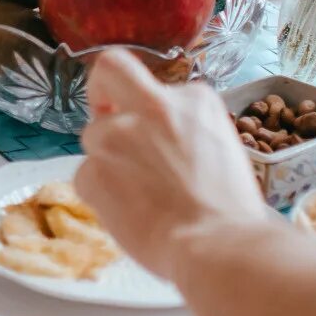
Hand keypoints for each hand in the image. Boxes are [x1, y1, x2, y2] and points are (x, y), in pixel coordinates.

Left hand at [72, 50, 270, 279]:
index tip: (142, 122)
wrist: (218, 244)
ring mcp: (118, 136)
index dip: (143, 105)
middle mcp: (152, 106)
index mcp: (193, 99)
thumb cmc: (230, 210)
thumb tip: (160, 141)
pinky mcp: (93, 171)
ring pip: (95, 138)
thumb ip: (184, 131)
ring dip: (107, 162)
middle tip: (104, 116)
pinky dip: (100, 195)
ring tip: (137, 197)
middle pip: (109, 71)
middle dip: (101, 89)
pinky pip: (85, 176)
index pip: (153, 86)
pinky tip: (128, 214)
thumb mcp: (221, 148)